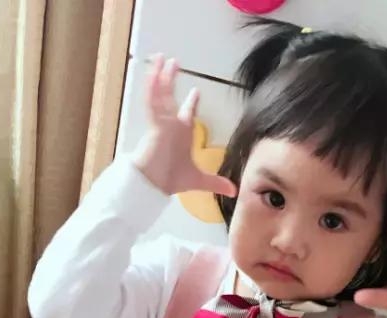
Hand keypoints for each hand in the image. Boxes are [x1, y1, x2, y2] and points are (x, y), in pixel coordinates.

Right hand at [132, 55, 236, 197]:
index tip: (196, 92)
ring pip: (160, 94)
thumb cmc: (172, 180)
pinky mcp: (154, 124)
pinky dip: (152, 87)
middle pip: (170, 97)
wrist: (156, 185)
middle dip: (171, 80)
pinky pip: (152, 102)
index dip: (191, 103)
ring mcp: (162, 122)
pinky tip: (153, 73)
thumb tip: (234, 191)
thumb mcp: (200, 181)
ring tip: (162, 57)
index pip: (186, 113)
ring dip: (161, 76)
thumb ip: (216, 183)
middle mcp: (171, 125)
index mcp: (181, 134)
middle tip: (174, 62)